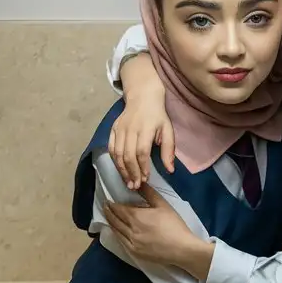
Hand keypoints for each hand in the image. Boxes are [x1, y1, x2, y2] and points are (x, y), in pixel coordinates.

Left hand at [104, 183, 208, 275]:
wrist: (182, 248)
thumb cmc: (174, 225)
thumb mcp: (163, 205)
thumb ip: (149, 193)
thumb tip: (138, 183)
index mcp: (136, 217)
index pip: (119, 209)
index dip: (112, 204)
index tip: (108, 200)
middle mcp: (130, 230)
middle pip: (115, 219)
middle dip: (108, 212)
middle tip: (105, 206)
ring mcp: (131, 243)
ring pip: (116, 231)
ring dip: (110, 222)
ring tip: (107, 216)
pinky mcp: (134, 252)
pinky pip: (121, 241)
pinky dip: (116, 234)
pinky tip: (115, 231)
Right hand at [109, 54, 175, 188]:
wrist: (142, 96)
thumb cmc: (158, 115)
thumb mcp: (168, 130)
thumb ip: (168, 150)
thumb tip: (170, 170)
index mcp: (145, 129)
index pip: (141, 151)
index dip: (143, 167)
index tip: (146, 178)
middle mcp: (130, 129)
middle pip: (128, 155)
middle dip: (132, 173)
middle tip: (135, 186)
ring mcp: (119, 129)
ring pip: (118, 154)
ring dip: (122, 170)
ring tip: (128, 182)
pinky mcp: (113, 129)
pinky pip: (111, 148)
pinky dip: (115, 161)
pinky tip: (120, 170)